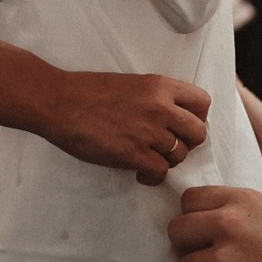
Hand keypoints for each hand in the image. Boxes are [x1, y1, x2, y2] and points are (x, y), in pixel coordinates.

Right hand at [39, 71, 209, 184]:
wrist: (59, 102)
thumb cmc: (88, 92)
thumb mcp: (131, 83)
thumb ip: (156, 98)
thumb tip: (172, 118)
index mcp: (160, 85)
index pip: (202, 102)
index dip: (196, 117)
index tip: (182, 125)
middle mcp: (160, 107)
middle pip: (198, 133)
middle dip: (187, 143)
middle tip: (169, 146)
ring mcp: (148, 131)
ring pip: (180, 155)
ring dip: (167, 161)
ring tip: (149, 159)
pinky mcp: (134, 154)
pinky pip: (161, 172)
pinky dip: (152, 177)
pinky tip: (139, 173)